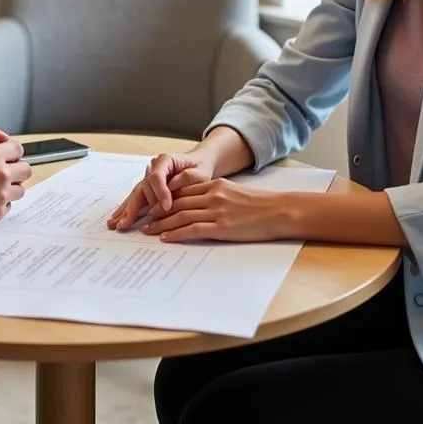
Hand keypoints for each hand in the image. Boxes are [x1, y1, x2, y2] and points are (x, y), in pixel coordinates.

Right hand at [0, 139, 31, 231]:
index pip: (17, 148)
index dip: (13, 152)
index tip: (9, 156)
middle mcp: (1, 173)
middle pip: (25, 169)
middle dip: (17, 170)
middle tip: (6, 174)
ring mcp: (1, 194)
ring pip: (20, 190)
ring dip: (11, 189)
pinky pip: (8, 207)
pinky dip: (1, 204)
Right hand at [106, 150, 215, 230]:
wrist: (200, 163)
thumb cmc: (200, 167)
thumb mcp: (200, 172)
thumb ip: (186, 178)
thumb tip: (172, 188)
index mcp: (165, 160)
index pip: (156, 177)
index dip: (159, 192)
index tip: (167, 206)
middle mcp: (154, 168)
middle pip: (141, 188)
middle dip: (133, 207)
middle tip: (125, 223)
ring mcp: (150, 178)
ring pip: (136, 195)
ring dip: (126, 210)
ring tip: (114, 223)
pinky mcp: (150, 188)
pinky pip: (139, 199)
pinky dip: (130, 209)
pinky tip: (119, 218)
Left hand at [141, 180, 294, 242]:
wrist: (280, 211)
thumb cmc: (261, 205)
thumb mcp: (235, 193)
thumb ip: (216, 195)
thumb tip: (199, 205)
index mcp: (215, 185)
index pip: (182, 191)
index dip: (164, 199)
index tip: (151, 205)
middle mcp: (212, 195)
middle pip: (177, 203)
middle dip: (157, 211)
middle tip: (142, 218)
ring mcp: (217, 211)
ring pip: (181, 215)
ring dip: (161, 223)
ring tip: (147, 230)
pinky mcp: (222, 227)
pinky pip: (193, 229)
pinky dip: (176, 233)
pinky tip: (165, 237)